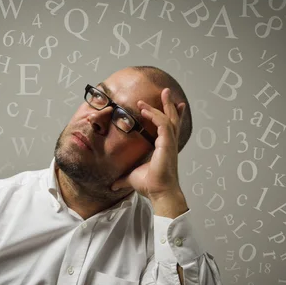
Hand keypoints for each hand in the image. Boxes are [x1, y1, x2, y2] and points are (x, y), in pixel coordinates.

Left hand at [111, 88, 188, 216]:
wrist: (159, 192)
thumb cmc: (150, 185)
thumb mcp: (132, 178)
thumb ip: (123, 179)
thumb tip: (113, 185)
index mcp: (164, 148)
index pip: (167, 128)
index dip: (164, 116)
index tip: (156, 107)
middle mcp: (169, 144)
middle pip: (172, 119)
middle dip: (169, 105)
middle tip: (165, 91)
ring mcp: (170, 143)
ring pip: (169, 118)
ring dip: (164, 105)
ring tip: (162, 93)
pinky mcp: (167, 144)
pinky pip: (163, 124)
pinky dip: (155, 115)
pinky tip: (146, 110)